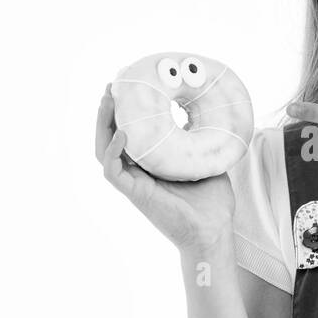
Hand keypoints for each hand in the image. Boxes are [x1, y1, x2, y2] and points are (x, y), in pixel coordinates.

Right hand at [95, 83, 236, 253]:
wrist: (214, 231)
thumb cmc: (211, 202)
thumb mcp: (204, 160)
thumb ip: (197, 139)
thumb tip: (200, 111)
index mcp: (151, 163)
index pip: (130, 133)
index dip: (126, 111)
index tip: (129, 85)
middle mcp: (138, 171)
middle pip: (111, 136)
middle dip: (109, 110)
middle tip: (113, 85)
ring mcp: (134, 183)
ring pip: (104, 150)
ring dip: (103, 124)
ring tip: (108, 100)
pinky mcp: (135, 194)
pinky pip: (113, 171)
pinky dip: (113, 151)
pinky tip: (122, 133)